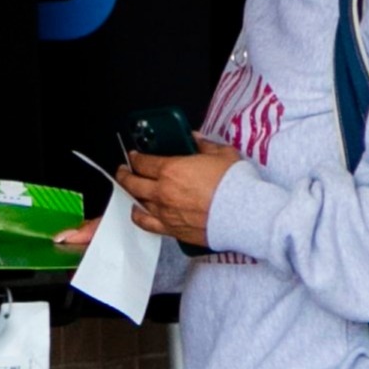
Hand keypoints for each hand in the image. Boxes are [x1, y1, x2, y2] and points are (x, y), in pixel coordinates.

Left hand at [111, 141, 240, 250]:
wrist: (244, 213)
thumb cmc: (235, 184)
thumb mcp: (223, 154)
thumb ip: (205, 145)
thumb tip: (196, 139)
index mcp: (172, 170)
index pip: (144, 162)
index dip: (136, 157)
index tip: (134, 155)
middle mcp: (163, 191)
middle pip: (133, 182)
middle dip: (125, 174)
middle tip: (123, 170)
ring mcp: (165, 212)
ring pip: (137, 202)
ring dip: (131, 194)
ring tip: (130, 189)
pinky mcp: (171, 228)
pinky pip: (146, 223)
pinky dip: (138, 216)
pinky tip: (137, 212)